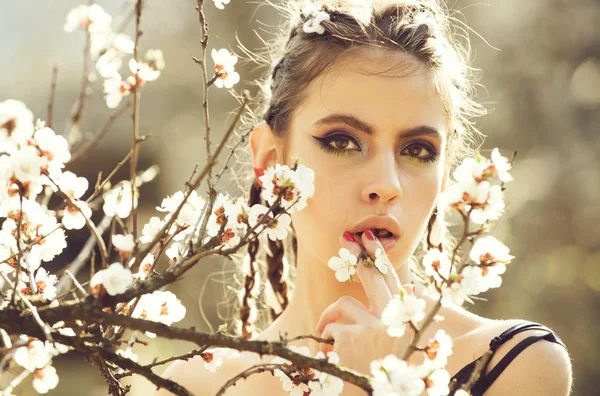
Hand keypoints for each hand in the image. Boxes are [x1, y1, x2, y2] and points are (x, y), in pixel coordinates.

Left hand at [315, 229, 415, 374]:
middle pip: (370, 276)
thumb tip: (409, 286)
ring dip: (331, 316)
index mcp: (409, 315)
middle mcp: (391, 315)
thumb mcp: (428, 337)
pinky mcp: (351, 341)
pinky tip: (332, 356)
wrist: (423, 387)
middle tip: (345, 238)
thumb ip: (418, 310)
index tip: (367, 236)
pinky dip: (330, 343)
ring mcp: (370, 326)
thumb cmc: (428, 368)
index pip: (391, 275)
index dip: (377, 254)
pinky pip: (332, 332)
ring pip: (343, 306)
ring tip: (323, 327)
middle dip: (358, 254)